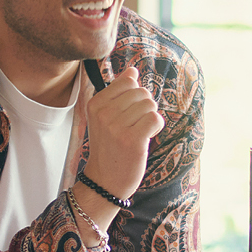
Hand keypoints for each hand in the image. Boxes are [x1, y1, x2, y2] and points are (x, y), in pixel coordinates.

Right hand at [83, 66, 162, 200]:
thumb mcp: (106, 117)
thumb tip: (132, 70)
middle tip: (135, 126)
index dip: (135, 96)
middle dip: (145, 107)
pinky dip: (156, 128)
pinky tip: (146, 138)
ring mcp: (117, 127)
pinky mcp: (132, 140)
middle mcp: (104, 113)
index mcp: (95, 103)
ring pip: (150, 105)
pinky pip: (156, 118)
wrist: (105, 181)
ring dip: (150, 119)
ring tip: (139, 133)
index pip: (128, 81)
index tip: (127, 113)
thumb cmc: (110, 147)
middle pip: (141, 92)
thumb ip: (119, 92)